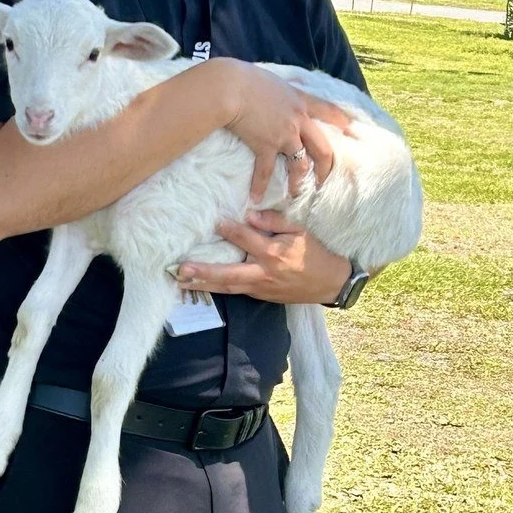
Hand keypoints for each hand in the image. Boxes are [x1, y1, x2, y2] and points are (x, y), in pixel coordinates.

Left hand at [177, 214, 351, 305]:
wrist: (331, 283)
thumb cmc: (316, 254)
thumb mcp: (300, 231)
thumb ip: (275, 221)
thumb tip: (250, 215)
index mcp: (274, 253)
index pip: (246, 239)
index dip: (230, 230)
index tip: (215, 223)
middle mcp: (263, 272)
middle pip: (228, 273)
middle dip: (203, 272)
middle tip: (181, 269)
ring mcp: (261, 288)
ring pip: (228, 287)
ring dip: (203, 285)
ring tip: (181, 281)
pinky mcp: (261, 297)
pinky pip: (236, 292)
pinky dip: (218, 289)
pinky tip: (201, 286)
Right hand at [219, 66, 354, 203]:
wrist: (230, 88)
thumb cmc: (245, 79)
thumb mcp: (271, 81)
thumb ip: (278, 91)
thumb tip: (273, 92)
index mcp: (300, 101)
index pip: (327, 110)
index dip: (339, 119)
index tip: (349, 128)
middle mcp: (298, 121)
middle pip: (322, 148)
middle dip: (326, 167)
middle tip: (323, 180)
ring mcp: (284, 136)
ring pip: (300, 165)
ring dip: (298, 181)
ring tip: (295, 194)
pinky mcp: (266, 147)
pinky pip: (266, 172)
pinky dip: (260, 186)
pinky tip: (256, 197)